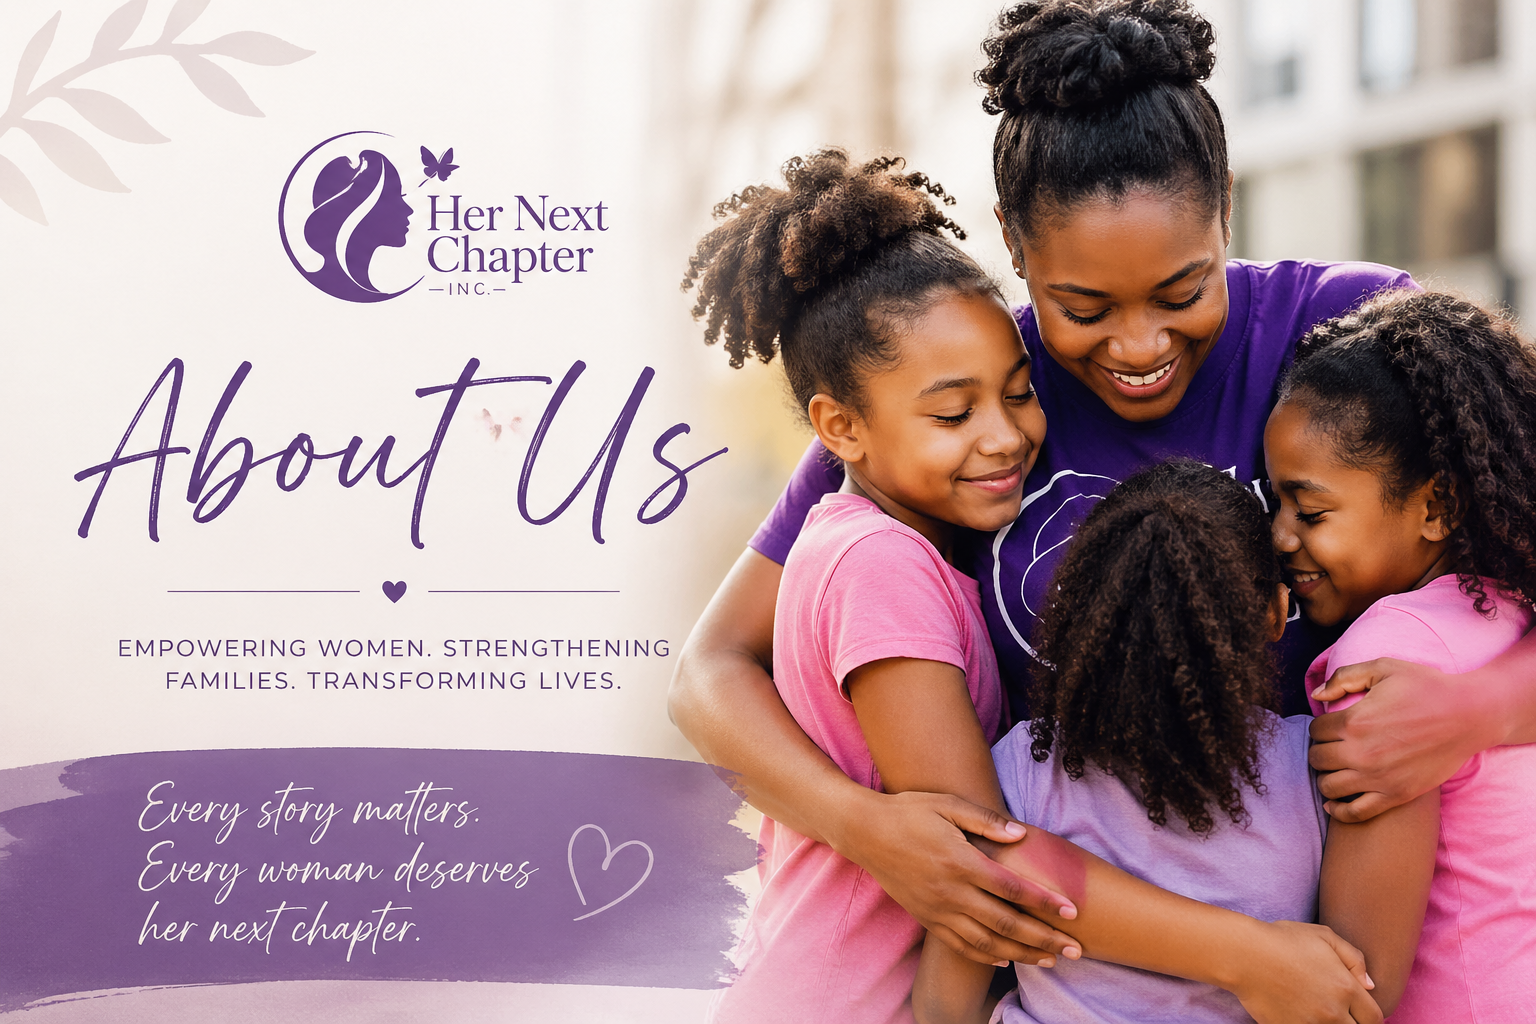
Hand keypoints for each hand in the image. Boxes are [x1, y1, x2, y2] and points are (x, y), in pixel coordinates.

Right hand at [832, 789, 1081, 966]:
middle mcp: (951, 891)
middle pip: (1006, 922)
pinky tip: (1008, 958)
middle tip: (1075, 949)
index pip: (1012, 888)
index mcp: (960, 860)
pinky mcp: (926, 919)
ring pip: (987, 941)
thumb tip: (1022, 834)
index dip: (1045, 902)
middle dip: (1044, 938)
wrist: (864, 832)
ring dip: (1022, 953)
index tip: (1072, 911)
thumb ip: (985, 820)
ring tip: (1051, 960)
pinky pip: (961, 945)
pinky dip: (987, 955)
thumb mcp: (947, 803)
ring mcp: (937, 909)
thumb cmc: (909, 811)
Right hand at [1229, 920, 1379, 1023]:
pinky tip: (1301, 1014)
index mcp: (1346, 988)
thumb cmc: (1282, 940)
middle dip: (1354, 1023)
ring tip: (1320, 1012)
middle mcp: (1333, 1011)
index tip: (1358, 1010)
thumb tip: (1369, 986)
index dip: (1370, 1015)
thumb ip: (1354, 958)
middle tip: (1340, 1012)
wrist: (1243, 955)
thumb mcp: (1323, 936)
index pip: (1375, 1018)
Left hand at [1309, 658, 1499, 822]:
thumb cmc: (1427, 687)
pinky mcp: (1397, 795)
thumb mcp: (1384, 668)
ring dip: (1326, 777)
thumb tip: (1317, 695)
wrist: (1470, 715)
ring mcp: (1379, 778)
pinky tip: (1335, 802)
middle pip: (1317, 759)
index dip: (1320, 727)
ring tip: (1337, 768)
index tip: (1331, 726)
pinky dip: (1339, 810)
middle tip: (1333, 747)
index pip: (1315, 731)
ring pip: (1328, 786)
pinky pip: (1355, 813)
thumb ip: (1345, 677)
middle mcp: (1362, 753)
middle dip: (1320, 751)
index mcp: (1355, 721)